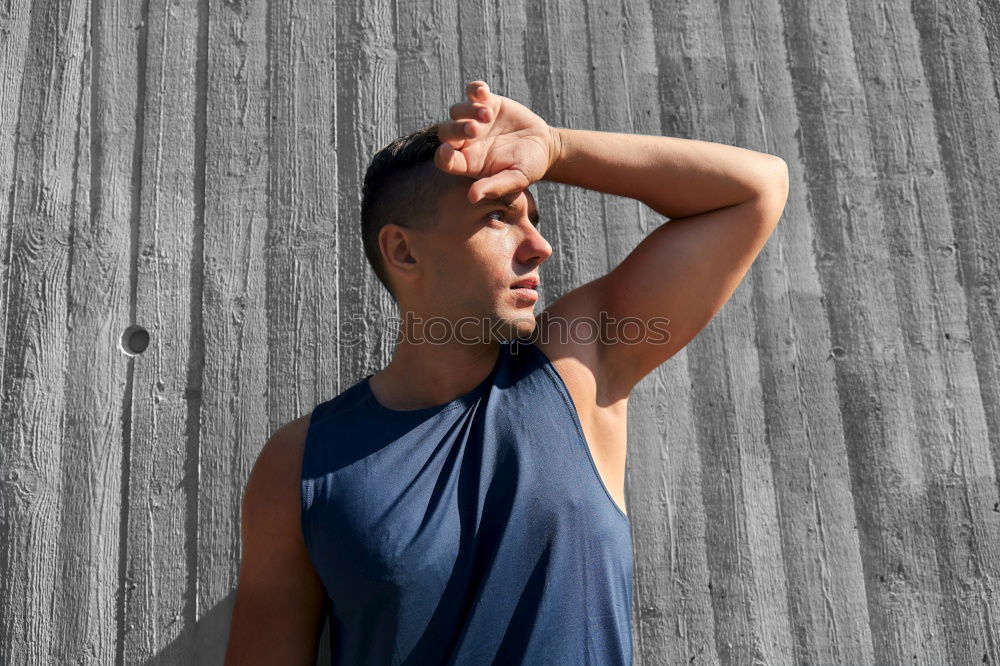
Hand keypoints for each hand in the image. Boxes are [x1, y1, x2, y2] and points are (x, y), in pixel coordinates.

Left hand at [434, 80, 561, 203]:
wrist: (543, 147)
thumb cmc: (528, 168)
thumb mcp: (515, 180)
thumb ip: (494, 187)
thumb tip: (472, 198)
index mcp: (468, 163)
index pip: (445, 160)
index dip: (442, 156)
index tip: (446, 151)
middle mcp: (466, 141)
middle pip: (446, 133)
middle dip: (456, 129)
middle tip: (475, 129)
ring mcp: (475, 120)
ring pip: (456, 111)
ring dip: (468, 110)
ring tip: (488, 115)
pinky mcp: (488, 103)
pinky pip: (473, 92)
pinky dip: (475, 89)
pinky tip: (483, 92)